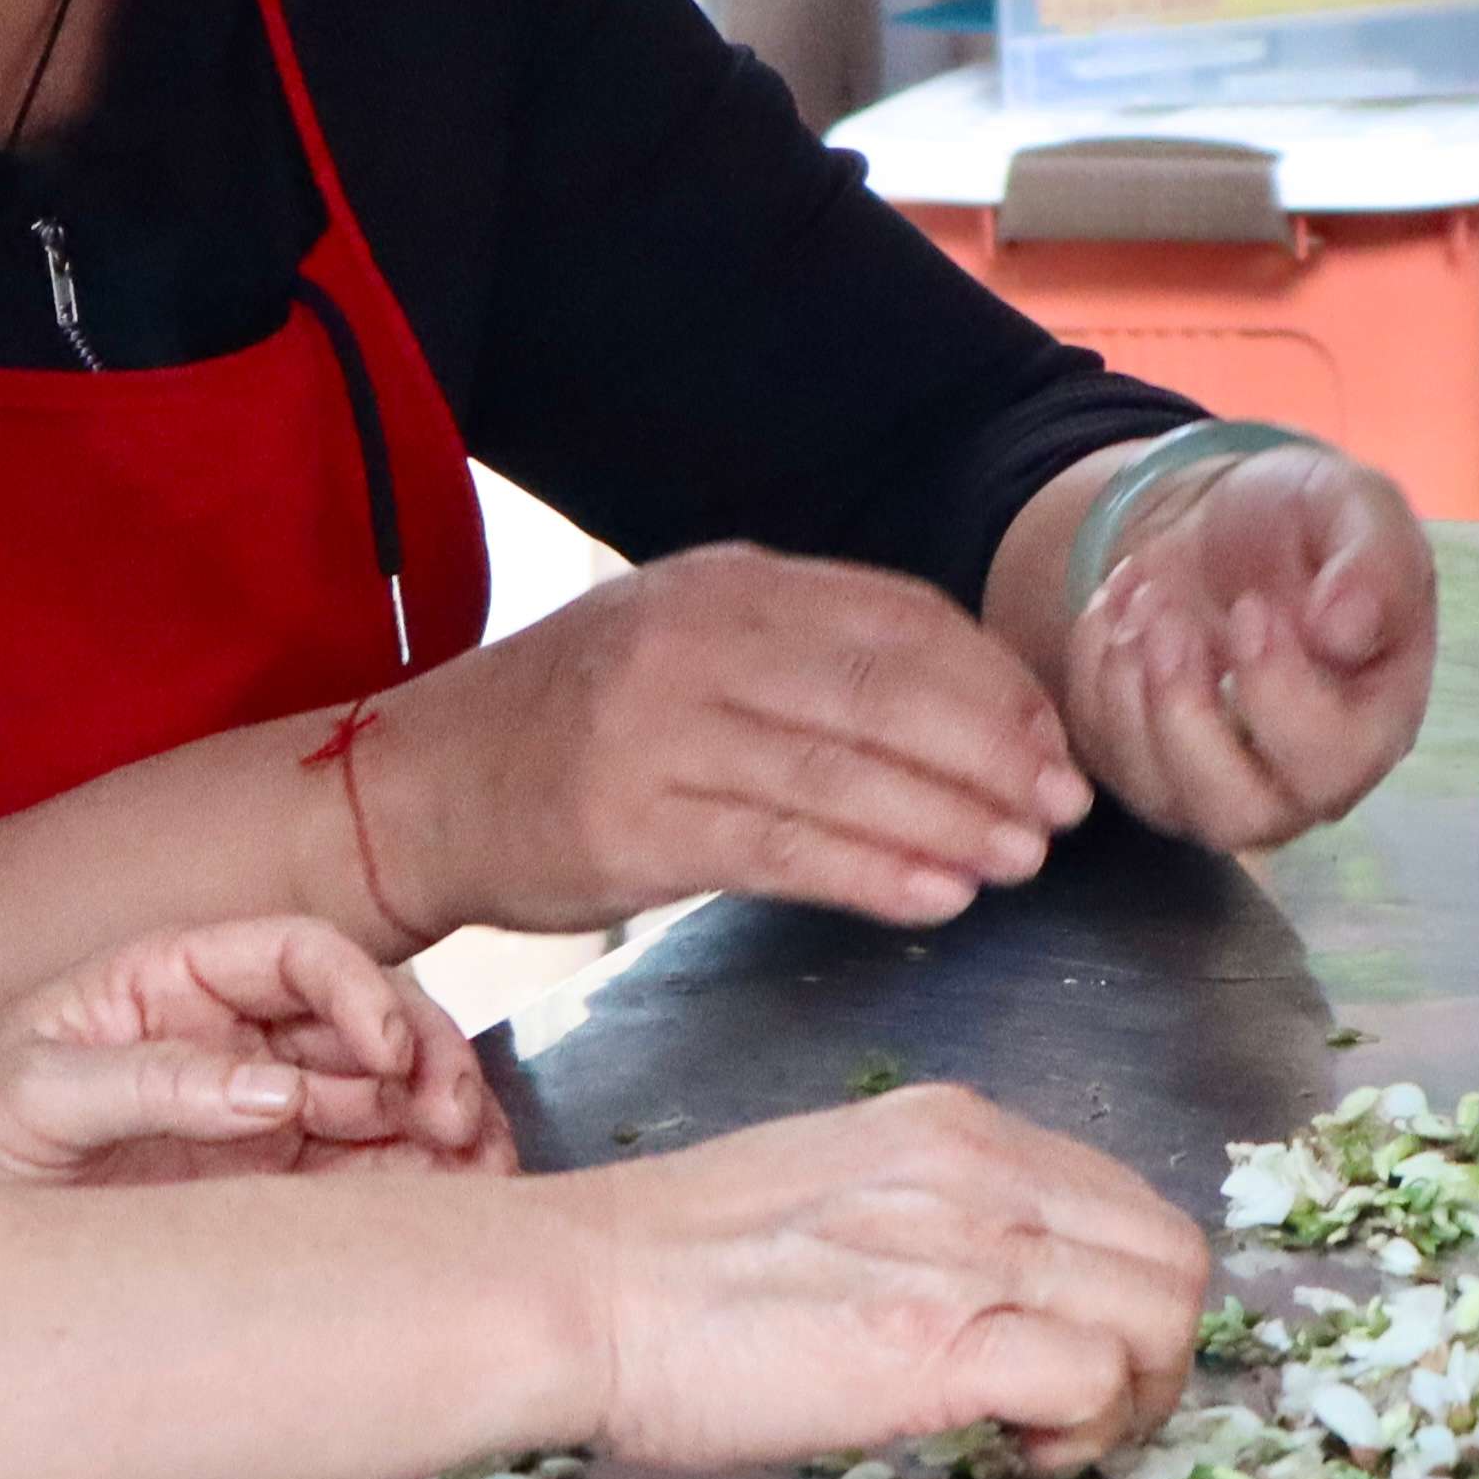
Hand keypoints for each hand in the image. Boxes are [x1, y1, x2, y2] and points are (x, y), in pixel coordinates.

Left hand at [0, 915, 513, 1188]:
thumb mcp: (30, 1090)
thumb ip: (154, 1082)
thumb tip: (279, 1096)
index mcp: (172, 979)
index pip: (297, 956)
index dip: (358, 993)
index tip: (383, 1058)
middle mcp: (227, 1037)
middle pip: (361, 1025)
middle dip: (424, 1062)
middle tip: (457, 1124)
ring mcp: (251, 1114)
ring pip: (379, 1102)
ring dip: (440, 1127)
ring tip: (477, 1172)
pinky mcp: (259, 1188)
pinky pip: (358, 1175)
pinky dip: (413, 1187)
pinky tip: (447, 1206)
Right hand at [347, 546, 1095, 941]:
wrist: (416, 786)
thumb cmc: (572, 729)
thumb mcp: (684, 647)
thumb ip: (802, 658)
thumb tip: (968, 714)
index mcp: (723, 581)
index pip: (894, 615)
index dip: (990, 681)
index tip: (1054, 740)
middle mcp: (693, 638)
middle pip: (882, 689)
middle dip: (992, 752)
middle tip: (1061, 810)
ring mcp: (655, 727)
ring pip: (842, 771)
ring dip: (952, 820)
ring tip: (1022, 862)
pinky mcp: (629, 822)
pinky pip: (782, 848)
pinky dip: (874, 871)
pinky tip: (938, 897)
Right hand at [570, 1086, 1205, 1475]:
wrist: (580, 1291)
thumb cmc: (672, 1264)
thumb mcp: (833, 1187)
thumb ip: (930, 1216)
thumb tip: (989, 1294)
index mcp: (957, 1129)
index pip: (1127, 1202)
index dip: (1127, 1295)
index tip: (1072, 1354)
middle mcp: (983, 1170)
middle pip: (1174, 1256)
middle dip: (1159, 1352)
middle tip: (1087, 1415)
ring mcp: (969, 1251)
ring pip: (1161, 1314)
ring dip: (1136, 1398)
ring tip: (1053, 1439)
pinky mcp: (942, 1342)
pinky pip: (1098, 1377)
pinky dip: (1088, 1431)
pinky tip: (1020, 1456)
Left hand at [1056, 444, 1435, 851]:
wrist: (1227, 524)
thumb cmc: (1308, 525)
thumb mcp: (1358, 509)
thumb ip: (1374, 562)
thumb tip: (1345, 631)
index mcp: (1371, 727)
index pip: (1329, 763)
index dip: (1278, 693)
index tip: (1251, 607)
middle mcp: (1295, 782)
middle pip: (1236, 815)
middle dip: (1183, 714)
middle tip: (1168, 618)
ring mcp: (1211, 783)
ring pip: (1158, 796)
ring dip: (1129, 691)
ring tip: (1142, 596)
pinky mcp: (1143, 766)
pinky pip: (1100, 752)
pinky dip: (1092, 671)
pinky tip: (1116, 601)